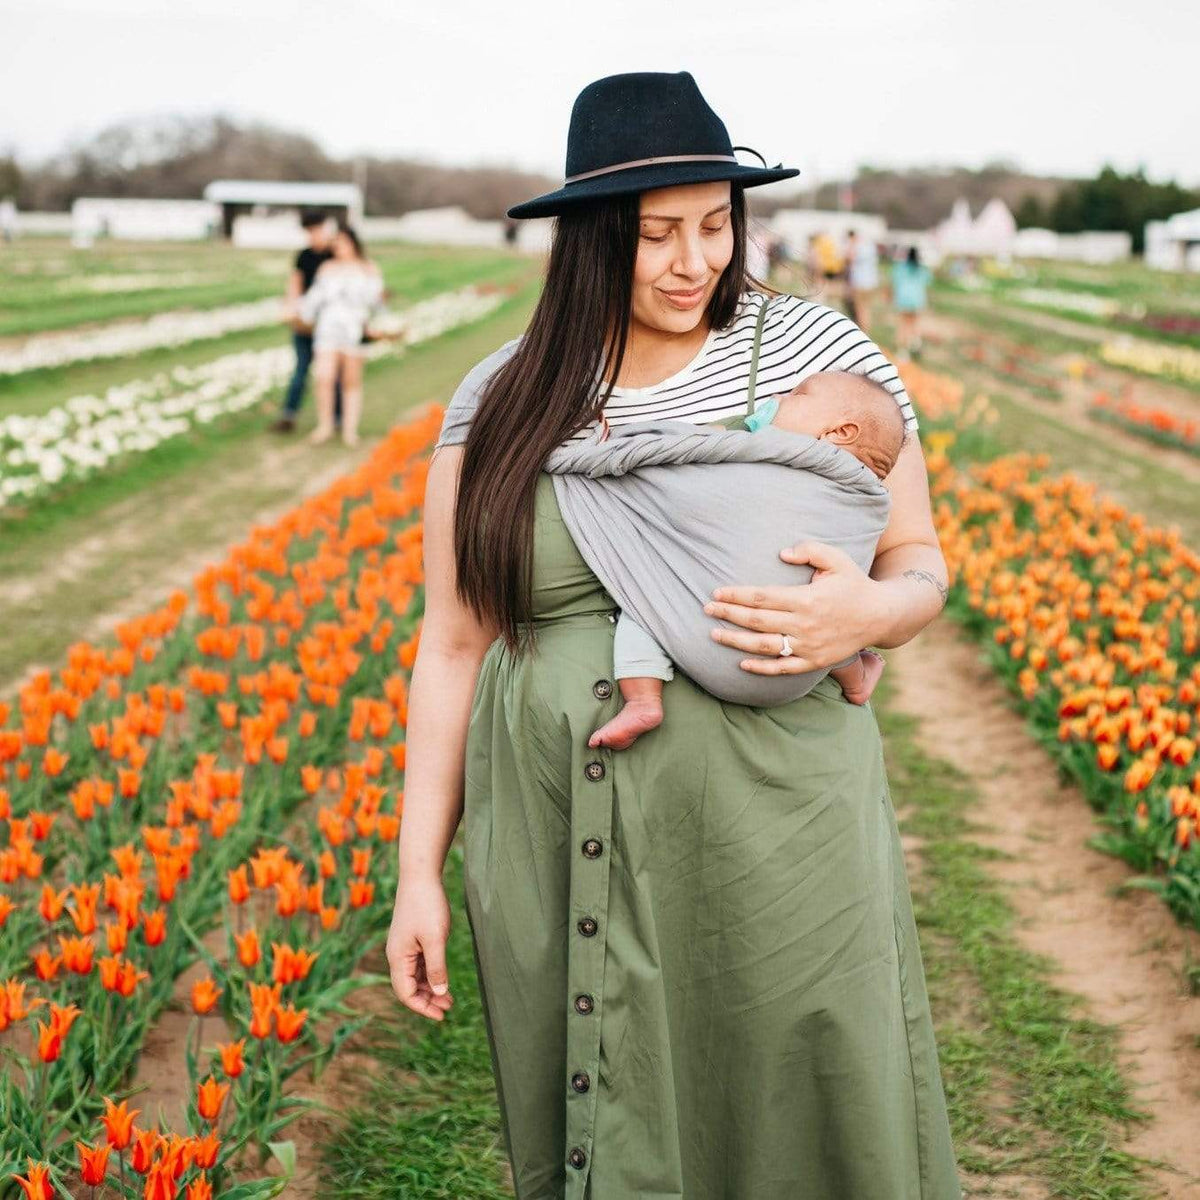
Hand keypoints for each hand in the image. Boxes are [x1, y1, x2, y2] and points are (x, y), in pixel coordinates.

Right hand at [386, 877, 453, 1020]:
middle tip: (449, 1008)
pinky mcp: (412, 938)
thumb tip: (440, 992)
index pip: (405, 993)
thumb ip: (437, 967)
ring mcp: (404, 946)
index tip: (441, 1015)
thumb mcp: (435, 939)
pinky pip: (419, 964)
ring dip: (430, 988)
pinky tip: (443, 978)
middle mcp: (397, 954)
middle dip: (428, 1000)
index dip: (422, 1007)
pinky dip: (430, 974)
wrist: (420, 876)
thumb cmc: (427, 905)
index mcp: (398, 957)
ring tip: (449, 998)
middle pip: (409, 987)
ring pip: (414, 976)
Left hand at [703, 541, 887, 674]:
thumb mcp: (837, 558)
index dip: (736, 595)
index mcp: (807, 598)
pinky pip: (783, 668)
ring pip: (765, 646)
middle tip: (706, 610)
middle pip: (757, 621)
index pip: (762, 597)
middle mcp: (805, 624)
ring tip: (714, 634)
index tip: (716, 593)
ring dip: (736, 641)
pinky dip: (761, 668)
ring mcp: (809, 646)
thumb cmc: (854, 583)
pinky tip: (741, 663)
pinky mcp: (814, 662)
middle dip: (728, 614)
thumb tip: (782, 553)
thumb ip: (810, 550)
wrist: (881, 616)